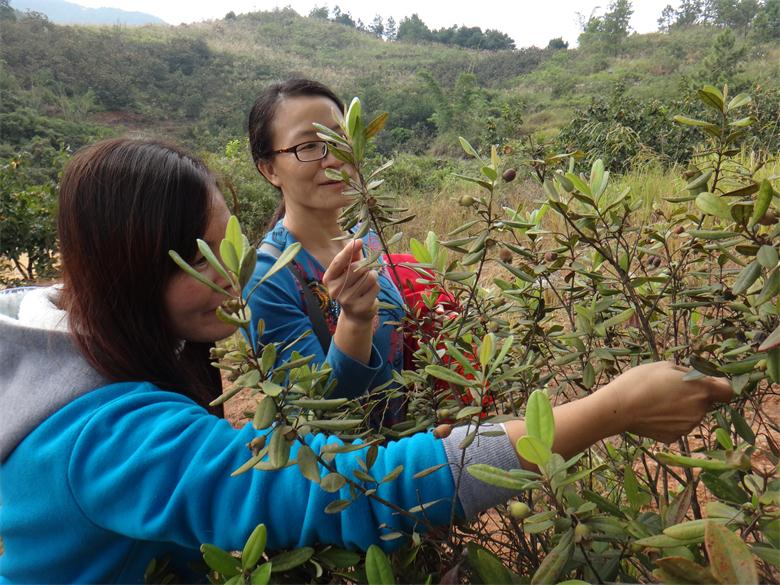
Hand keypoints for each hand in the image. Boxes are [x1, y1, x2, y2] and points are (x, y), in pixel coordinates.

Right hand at [323, 238, 379, 323]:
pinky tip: (369, 293)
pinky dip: (376, 287)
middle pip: (358, 268)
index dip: (349, 250)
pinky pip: (376, 287)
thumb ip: (352, 257)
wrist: (355, 315)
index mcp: (329, 279)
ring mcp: (347, 300)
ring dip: (373, 277)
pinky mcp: (360, 307)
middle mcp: (335, 290)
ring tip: (366, 284)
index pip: (338, 262)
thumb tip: (356, 240)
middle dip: (366, 267)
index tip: (359, 241)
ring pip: (369, 277)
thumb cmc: (352, 287)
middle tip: (364, 273)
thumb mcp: (349, 271)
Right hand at [607, 361, 733, 443]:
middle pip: (705, 403)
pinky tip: (653, 415)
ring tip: (657, 402)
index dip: (719, 386)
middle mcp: (700, 411)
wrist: (618, 408)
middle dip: (694, 396)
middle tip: (669, 390)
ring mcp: (688, 427)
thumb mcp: (665, 366)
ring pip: (691, 415)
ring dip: (682, 409)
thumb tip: (697, 379)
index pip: (727, 391)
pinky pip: (678, 426)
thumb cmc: (640, 381)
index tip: (706, 383)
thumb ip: (688, 373)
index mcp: (701, 390)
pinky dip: (670, 421)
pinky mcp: (674, 437)